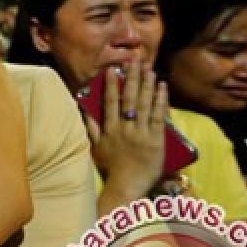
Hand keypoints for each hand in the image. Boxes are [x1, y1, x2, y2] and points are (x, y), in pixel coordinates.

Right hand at [87, 62, 168, 198]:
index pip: (111, 102)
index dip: (112, 84)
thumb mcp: (96, 147)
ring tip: (149, 69)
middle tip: (135, 61)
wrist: (127, 185)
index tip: (114, 69)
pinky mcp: (156, 139)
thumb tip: (84, 109)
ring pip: (144, 104)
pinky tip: (162, 88)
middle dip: (132, 78)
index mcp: (110, 129)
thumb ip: (91, 127)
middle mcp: (125, 128)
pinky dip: (160, 101)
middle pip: (129, 98)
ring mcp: (141, 133)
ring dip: (147, 85)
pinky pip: (158, 116)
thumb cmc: (111, 167)